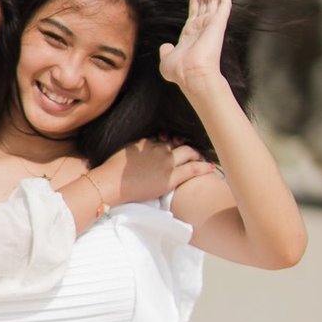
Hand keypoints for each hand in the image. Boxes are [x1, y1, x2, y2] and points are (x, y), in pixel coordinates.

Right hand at [93, 138, 214, 207]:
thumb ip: (135, 149)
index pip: (163, 139)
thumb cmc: (111, 172)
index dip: (171, 141)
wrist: (110, 183)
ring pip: (188, 152)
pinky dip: (203, 167)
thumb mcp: (123, 153)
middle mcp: (158, 149)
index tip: (174, 143)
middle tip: (193, 150)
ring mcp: (166, 162)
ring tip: (203, 157)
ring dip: (197, 154)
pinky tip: (211, 167)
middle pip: (178, 143)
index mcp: (147, 143)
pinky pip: (192, 169)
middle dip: (187, 146)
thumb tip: (138, 151)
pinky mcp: (170, 177)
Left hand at [159, 0, 231, 89]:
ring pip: (213, 0)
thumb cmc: (179, 72)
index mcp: (190, 35)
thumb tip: (166, 46)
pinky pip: (224, 3)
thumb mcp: (166, 60)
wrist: (192, 74)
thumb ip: (166, 51)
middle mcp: (202, 28)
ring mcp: (211, 24)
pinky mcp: (219, 22)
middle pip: (205, 4)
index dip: (195, 3)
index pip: (194, 15)